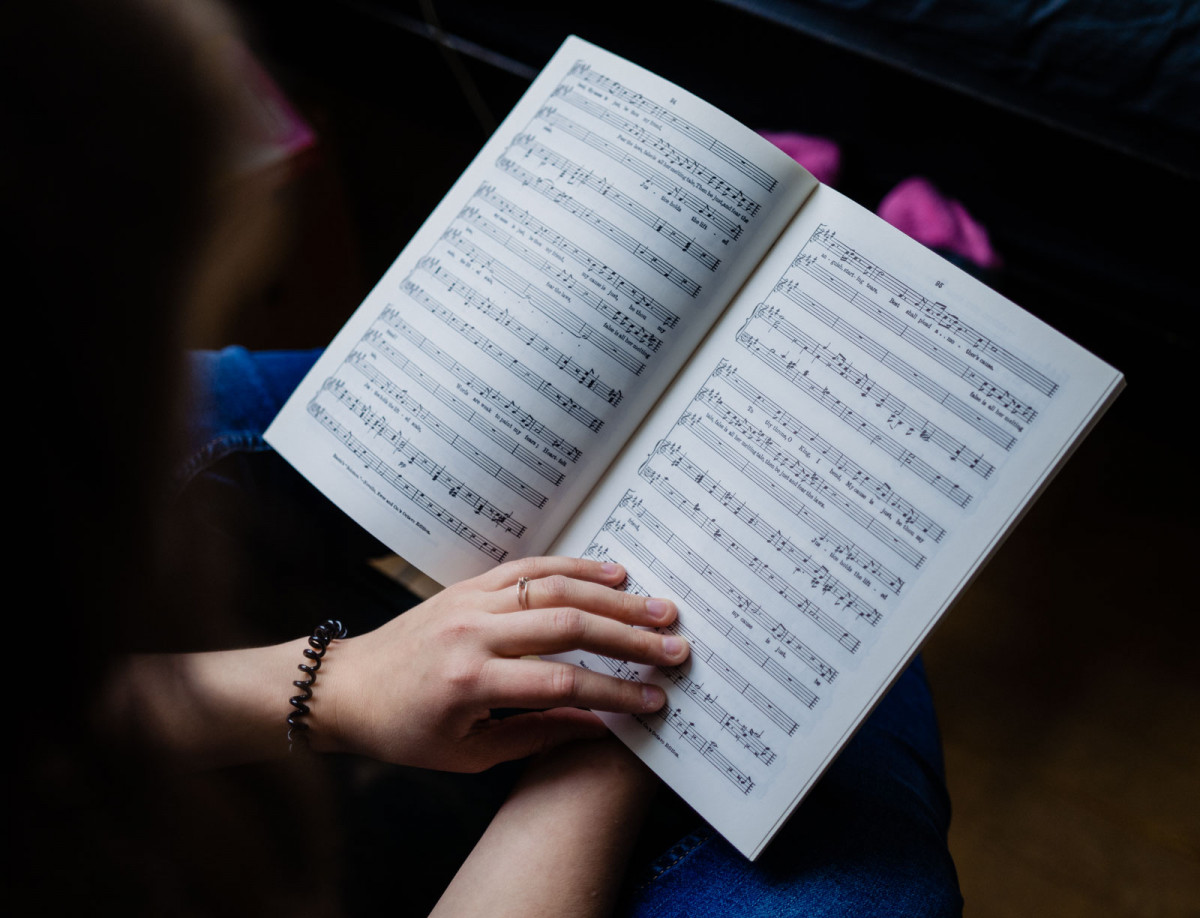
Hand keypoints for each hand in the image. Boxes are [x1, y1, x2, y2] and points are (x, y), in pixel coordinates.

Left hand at [311, 556, 687, 771]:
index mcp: (470, 683)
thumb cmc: (404, 731)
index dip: (615, 692)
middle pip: (569, 626)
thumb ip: (538, 735)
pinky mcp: (471, 584)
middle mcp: (474, 633)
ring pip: (556, 589)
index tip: (656, 700)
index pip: (562, 683)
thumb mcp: (468, 754)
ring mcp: (472, 601)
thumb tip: (602, 725)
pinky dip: (575, 568)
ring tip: (658, 608)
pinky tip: (613, 573)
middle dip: (629, 638)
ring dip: (613, 598)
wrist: (347, 688)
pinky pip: (531, 568)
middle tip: (675, 647)